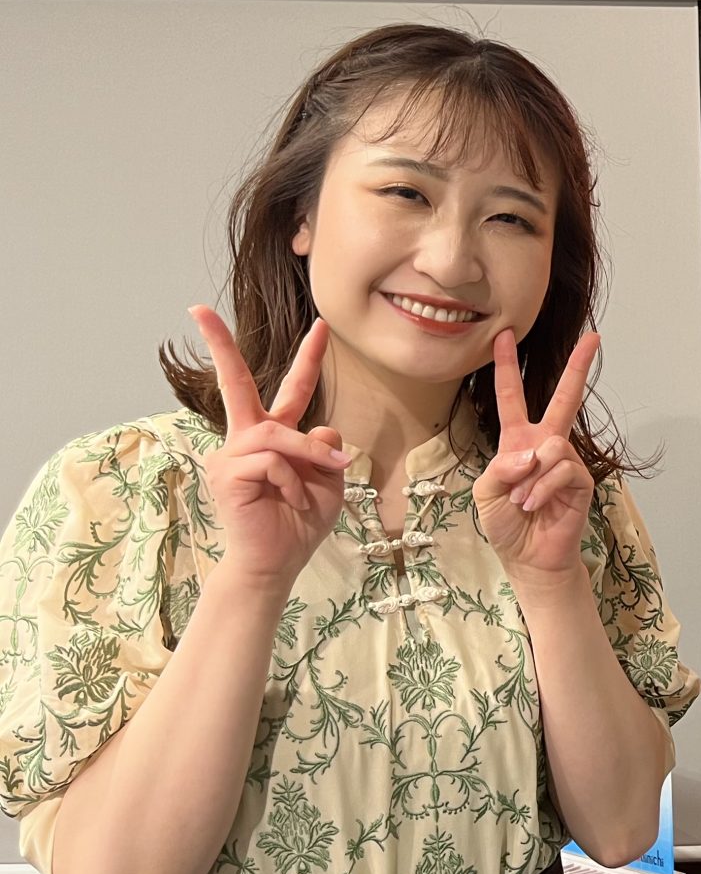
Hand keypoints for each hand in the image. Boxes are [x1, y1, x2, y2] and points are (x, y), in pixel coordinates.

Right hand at [191, 306, 348, 587]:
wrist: (277, 563)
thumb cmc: (299, 523)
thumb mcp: (329, 481)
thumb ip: (327, 450)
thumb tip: (323, 425)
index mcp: (274, 436)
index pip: (291, 389)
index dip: (308, 358)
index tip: (320, 325)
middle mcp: (246, 439)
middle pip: (237, 384)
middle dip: (219, 345)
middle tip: (198, 310)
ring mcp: (231, 455)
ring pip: (277, 432)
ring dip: (308, 453)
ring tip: (321, 479)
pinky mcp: (227, 473)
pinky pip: (272, 462)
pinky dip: (294, 481)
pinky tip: (292, 501)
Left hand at [474, 329, 598, 579]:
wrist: (529, 558)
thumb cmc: (506, 524)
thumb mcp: (485, 492)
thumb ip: (500, 467)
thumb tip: (532, 453)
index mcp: (517, 442)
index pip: (511, 398)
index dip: (507, 368)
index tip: (504, 337)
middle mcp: (545, 445)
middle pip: (563, 399)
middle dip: (578, 368)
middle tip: (593, 339)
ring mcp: (565, 461)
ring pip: (552, 446)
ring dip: (530, 478)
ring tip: (524, 501)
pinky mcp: (580, 481)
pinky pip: (562, 470)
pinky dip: (543, 489)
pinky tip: (536, 505)